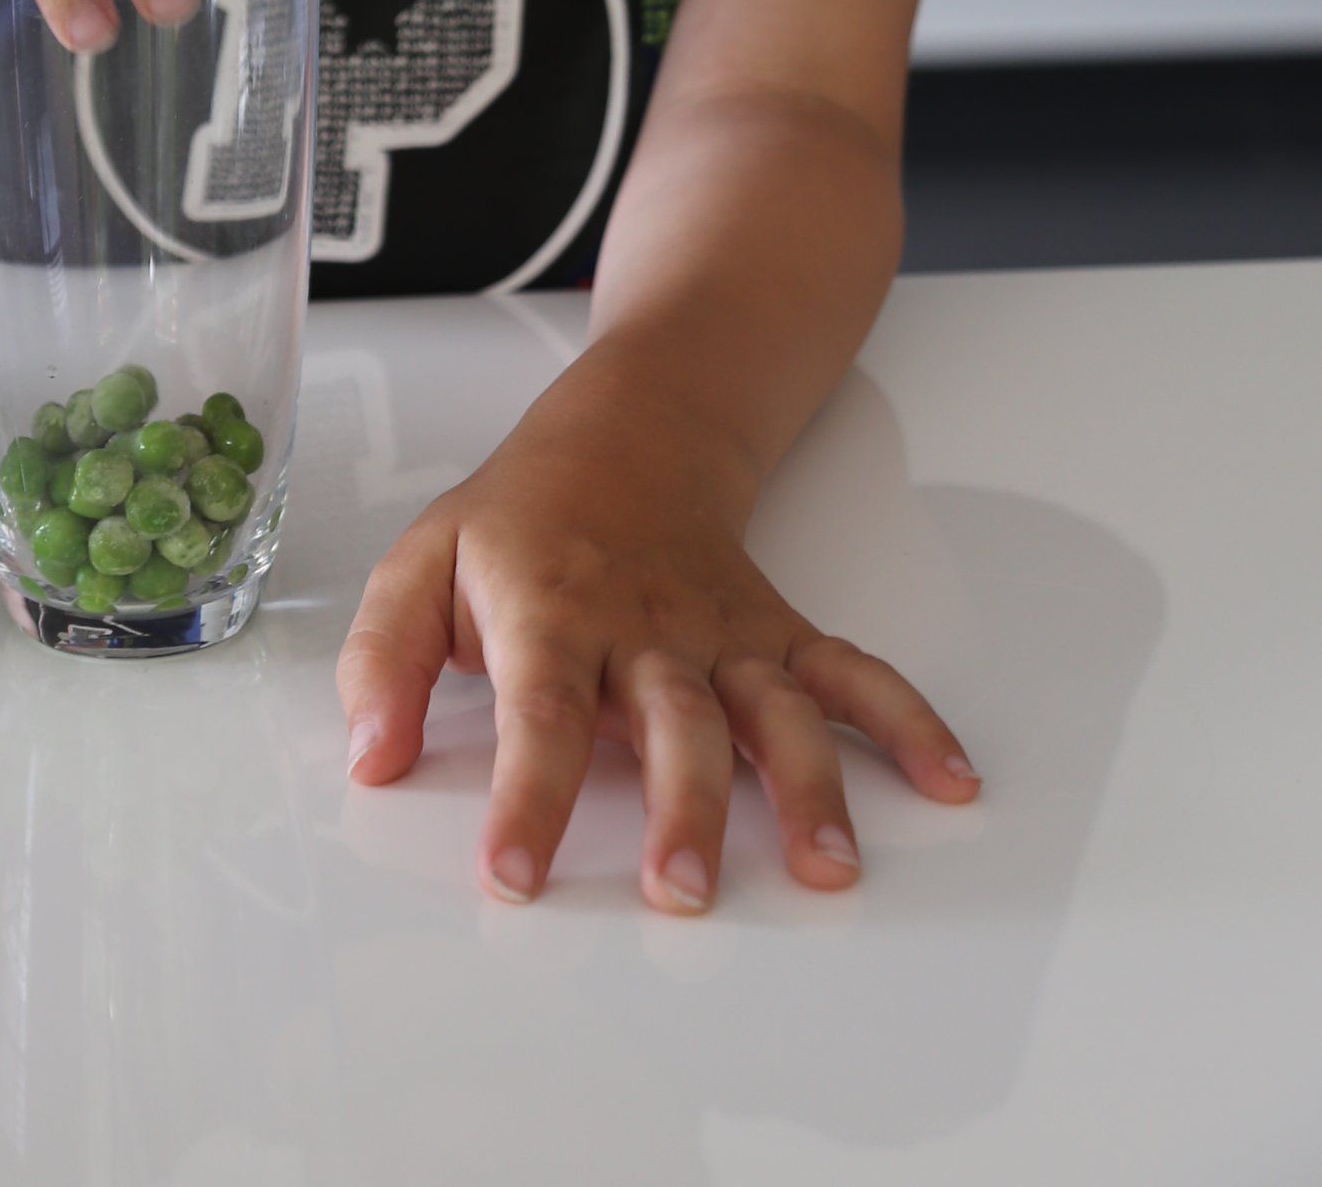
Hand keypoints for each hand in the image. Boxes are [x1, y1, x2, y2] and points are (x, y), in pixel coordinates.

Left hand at [336, 371, 979, 910]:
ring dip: (806, 784)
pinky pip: (852, 672)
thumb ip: (383, 660)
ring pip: (772, 708)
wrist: (628, 428)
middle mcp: (647, 628)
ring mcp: (723, 633)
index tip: (514, 878)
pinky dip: (907, 721)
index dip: (526, 795)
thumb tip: (370, 761)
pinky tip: (951, 779)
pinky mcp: (778, 632)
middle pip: (672, 722)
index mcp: (551, 611)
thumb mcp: (422, 562)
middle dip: (684, 809)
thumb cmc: (519, 517)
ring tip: (828, 867)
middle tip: (685, 893)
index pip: (536, 710)